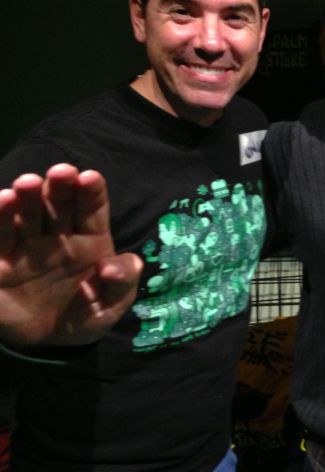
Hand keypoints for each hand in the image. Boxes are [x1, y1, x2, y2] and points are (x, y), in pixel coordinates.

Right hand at [0, 164, 141, 346]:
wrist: (47, 343)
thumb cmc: (85, 315)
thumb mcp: (112, 305)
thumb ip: (122, 282)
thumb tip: (112, 265)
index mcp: (90, 239)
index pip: (92, 209)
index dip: (91, 191)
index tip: (89, 177)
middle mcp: (57, 235)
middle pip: (58, 204)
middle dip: (60, 186)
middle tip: (61, 171)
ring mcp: (26, 245)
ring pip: (26, 215)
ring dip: (26, 197)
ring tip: (27, 183)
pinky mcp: (0, 260)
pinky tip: (1, 200)